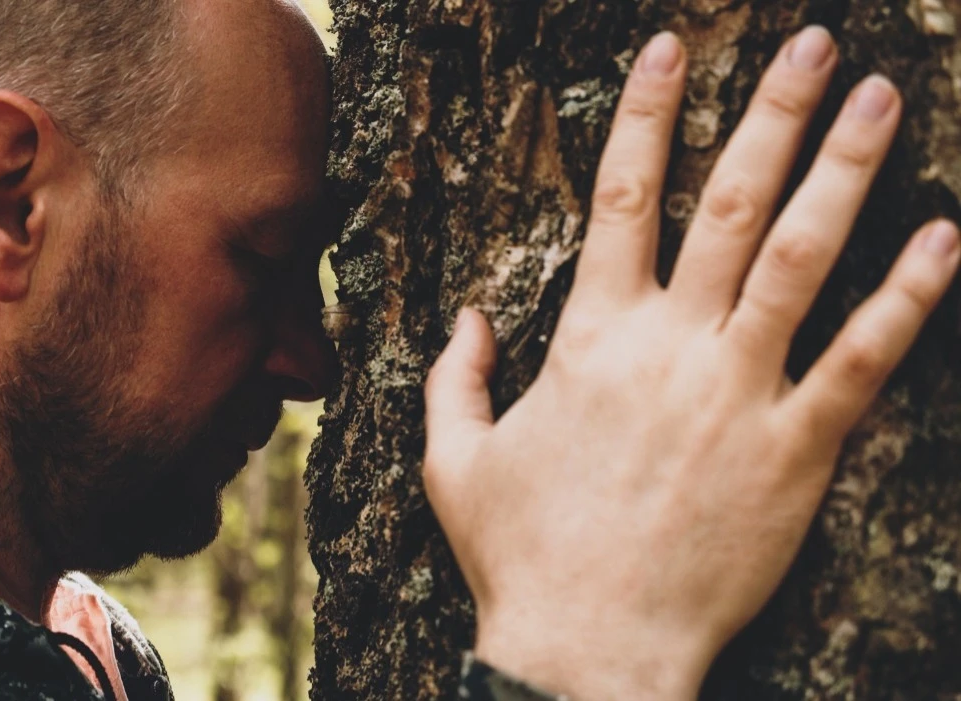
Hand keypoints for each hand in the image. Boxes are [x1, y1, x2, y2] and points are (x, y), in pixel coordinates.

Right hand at [423, 27, 959, 700]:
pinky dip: (905, 298)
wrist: (588, 649)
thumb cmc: (520, 556)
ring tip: (884, 100)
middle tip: (816, 46)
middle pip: (727, 203)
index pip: (618, 198)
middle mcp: (669, 346)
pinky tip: (943, 238)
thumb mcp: (453, 459)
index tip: (669, 48)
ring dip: (844, 171)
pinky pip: (860, 361)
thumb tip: (467, 316)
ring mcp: (737, 394)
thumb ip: (456, 377)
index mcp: (589, 338)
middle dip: (771, 113)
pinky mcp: (795, 452)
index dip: (644, 115)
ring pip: (799, 258)